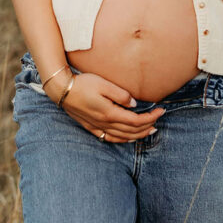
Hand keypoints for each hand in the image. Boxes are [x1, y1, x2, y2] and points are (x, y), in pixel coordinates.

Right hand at [47, 72, 164, 143]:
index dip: (151, 117)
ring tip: (149, 131)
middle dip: (147, 126)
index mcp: (110, 113)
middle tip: (158, 119)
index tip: (161, 111)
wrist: (62, 90)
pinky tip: (126, 137)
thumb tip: (135, 105)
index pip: (136, 120)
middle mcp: (105, 123)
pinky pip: (110, 138)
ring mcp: (97, 127)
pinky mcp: (91, 127)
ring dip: (138, 135)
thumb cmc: (83, 83)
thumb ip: (121, 95)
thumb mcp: (104, 84)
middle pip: (131, 130)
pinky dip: (122, 139)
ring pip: (122, 137)